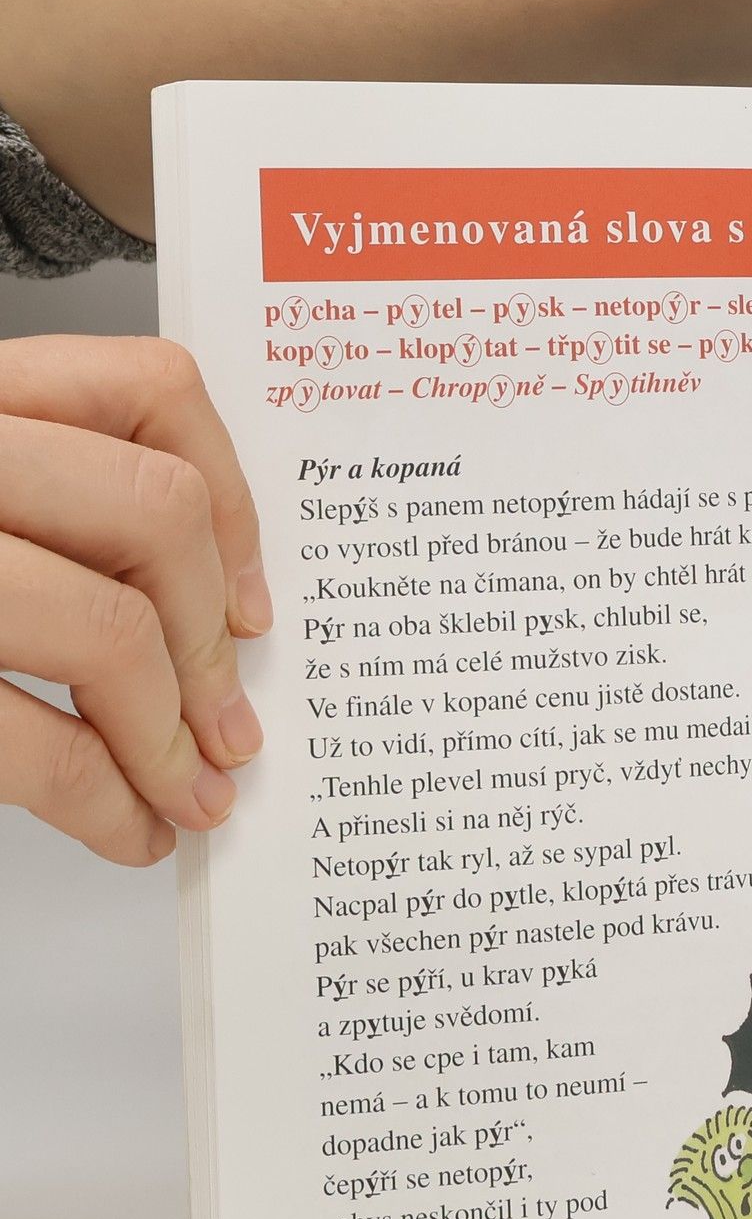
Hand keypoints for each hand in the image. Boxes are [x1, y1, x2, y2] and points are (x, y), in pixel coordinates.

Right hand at [0, 335, 269, 864]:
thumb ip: (49, 503)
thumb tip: (218, 611)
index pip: (146, 388)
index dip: (235, 501)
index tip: (251, 599)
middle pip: (156, 511)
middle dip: (212, 641)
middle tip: (229, 724)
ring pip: (108, 629)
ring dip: (170, 738)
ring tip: (190, 791)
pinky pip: (33, 744)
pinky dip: (109, 804)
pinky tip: (129, 830)